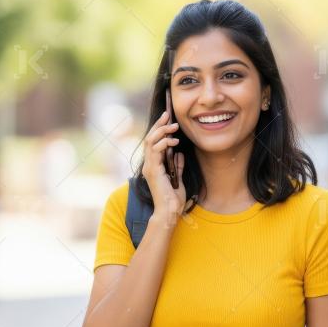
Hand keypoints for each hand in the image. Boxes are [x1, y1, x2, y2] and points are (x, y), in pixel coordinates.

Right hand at [141, 110, 185, 226]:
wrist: (169, 211)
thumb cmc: (173, 198)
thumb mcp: (178, 178)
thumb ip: (177, 165)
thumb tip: (178, 154)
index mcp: (154, 166)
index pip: (154, 142)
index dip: (160, 129)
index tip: (169, 120)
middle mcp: (149, 165)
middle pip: (150, 138)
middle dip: (159, 125)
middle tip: (168, 115)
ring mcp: (149, 167)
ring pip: (151, 141)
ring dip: (162, 131)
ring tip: (174, 127)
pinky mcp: (152, 170)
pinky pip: (155, 150)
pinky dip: (164, 143)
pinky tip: (174, 141)